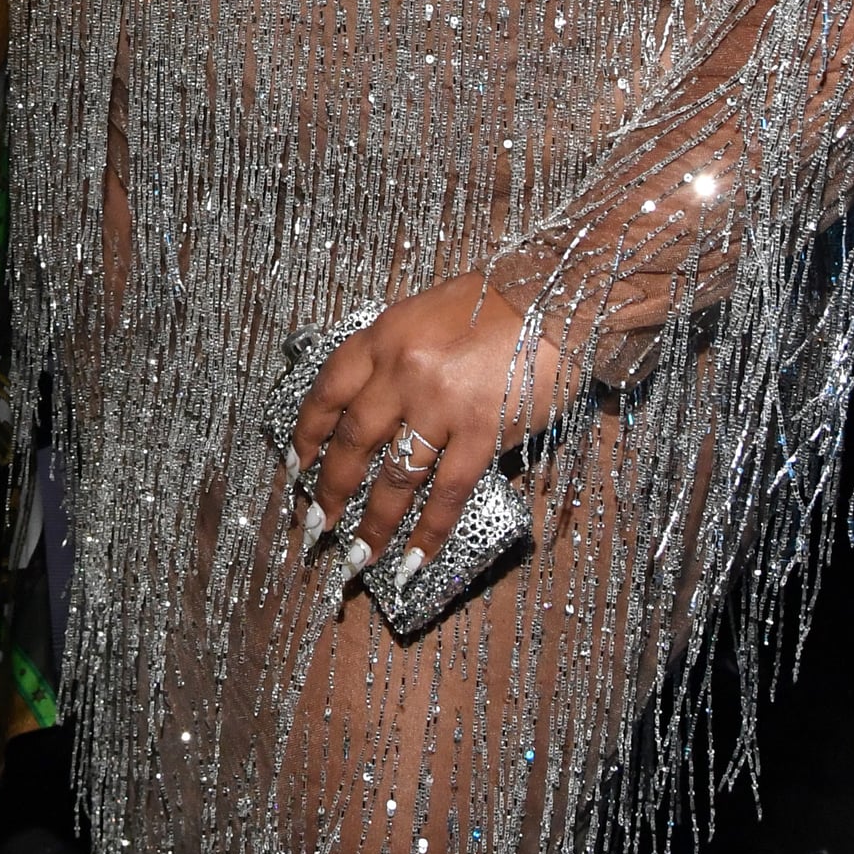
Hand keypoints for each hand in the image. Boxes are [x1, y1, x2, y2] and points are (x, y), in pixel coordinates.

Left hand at [290, 272, 577, 574]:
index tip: (297, 464)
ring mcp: (440, 403)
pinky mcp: (481, 431)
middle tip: (318, 524)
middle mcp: (402, 370)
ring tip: (358, 557)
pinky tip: (414, 559)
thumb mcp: (428, 313)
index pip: (328, 390)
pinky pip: (446, 492)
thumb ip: (398, 355)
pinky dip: (428, 531)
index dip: (308, 432)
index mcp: (384, 335)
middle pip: (353, 440)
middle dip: (331, 489)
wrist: (556, 295)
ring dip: (373, 524)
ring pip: (394, 476)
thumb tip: (378, 404)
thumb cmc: (496, 302)